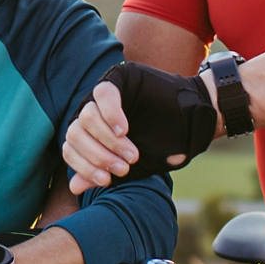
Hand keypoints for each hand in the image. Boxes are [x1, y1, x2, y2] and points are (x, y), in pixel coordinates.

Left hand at [63, 63, 216, 191]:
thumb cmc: (162, 146)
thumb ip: (104, 172)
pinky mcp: (119, 77)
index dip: (84, 167)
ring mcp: (103, 94)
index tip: (106, 181)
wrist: (194, 123)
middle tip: (124, 168)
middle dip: (98, 156)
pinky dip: (110, 115)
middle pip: (74, 133)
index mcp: (90, 133)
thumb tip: (74, 187)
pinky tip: (124, 130)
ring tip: (132, 154)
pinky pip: (103, 93)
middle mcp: (92, 111)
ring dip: (108, 140)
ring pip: (86, 116)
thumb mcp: (131, 165)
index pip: (70, 149)